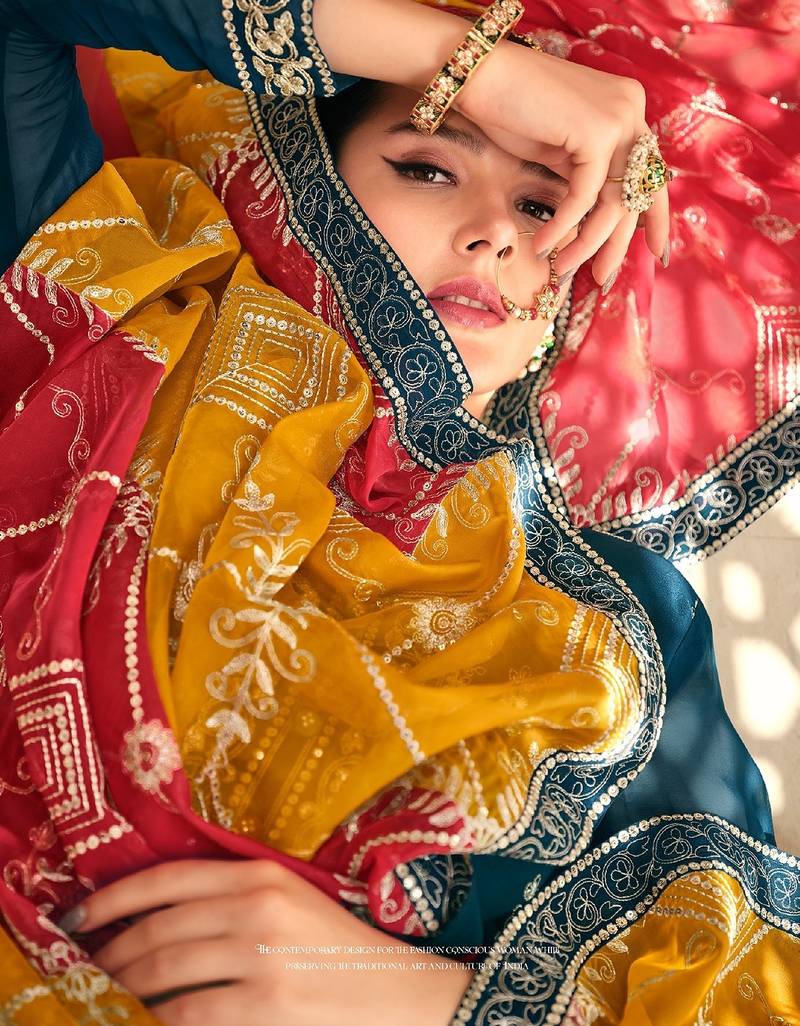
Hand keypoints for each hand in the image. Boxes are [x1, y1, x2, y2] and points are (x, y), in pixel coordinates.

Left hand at [63, 859, 472, 1025]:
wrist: (398, 994)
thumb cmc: (338, 949)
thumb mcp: (289, 902)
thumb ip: (232, 899)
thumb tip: (152, 920)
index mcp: (261, 874)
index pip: (167, 879)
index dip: (112, 897)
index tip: (76, 915)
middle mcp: (257, 908)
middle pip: (156, 930)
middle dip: (109, 953)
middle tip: (84, 968)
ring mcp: (261, 960)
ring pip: (162, 975)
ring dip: (122, 990)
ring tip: (104, 998)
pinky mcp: (266, 1007)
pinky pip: (187, 1017)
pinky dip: (155, 1021)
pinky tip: (142, 1021)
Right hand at [313, 0, 669, 289]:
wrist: (479, 76)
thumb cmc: (508, 111)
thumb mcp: (558, 151)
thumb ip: (583, 176)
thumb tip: (593, 225)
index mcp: (627, 111)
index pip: (650, 173)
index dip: (655, 217)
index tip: (656, 253)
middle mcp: (631, 110)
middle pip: (636, 193)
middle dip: (617, 243)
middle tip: (602, 278)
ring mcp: (618, 117)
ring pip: (612, 201)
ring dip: (586, 243)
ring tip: (562, 269)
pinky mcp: (596, 130)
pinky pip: (584, 196)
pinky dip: (564, 225)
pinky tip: (544, 245)